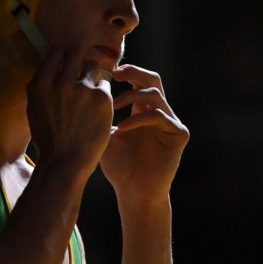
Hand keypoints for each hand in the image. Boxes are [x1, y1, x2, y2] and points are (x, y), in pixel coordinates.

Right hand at [27, 46, 113, 174]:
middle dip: (80, 59)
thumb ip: (41, 87)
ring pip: (92, 66)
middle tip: (83, 69)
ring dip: (92, 74)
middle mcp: (60, 82)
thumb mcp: (34, 110)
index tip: (68, 61)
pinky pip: (105, 84)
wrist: (66, 162)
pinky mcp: (101, 97)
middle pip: (75, 53)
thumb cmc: (49, 140)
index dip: (64, 55)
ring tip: (91, 92)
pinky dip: (103, 93)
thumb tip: (50, 67)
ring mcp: (81, 88)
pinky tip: (99, 108)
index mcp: (40, 84)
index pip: (56, 52)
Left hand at [100, 64, 188, 204]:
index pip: (140, 80)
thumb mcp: (105, 135)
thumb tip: (83, 89)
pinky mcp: (179, 134)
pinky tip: (122, 128)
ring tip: (113, 106)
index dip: (126, 71)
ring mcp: (172, 123)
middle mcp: (161, 113)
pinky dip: (139, 119)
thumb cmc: (118, 167)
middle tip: (114, 74)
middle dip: (134, 72)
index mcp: (144, 110)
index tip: (106, 70)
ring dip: (132, 96)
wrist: (134, 193)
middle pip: (153, 79)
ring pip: (155, 95)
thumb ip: (102, 114)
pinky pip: (160, 116)